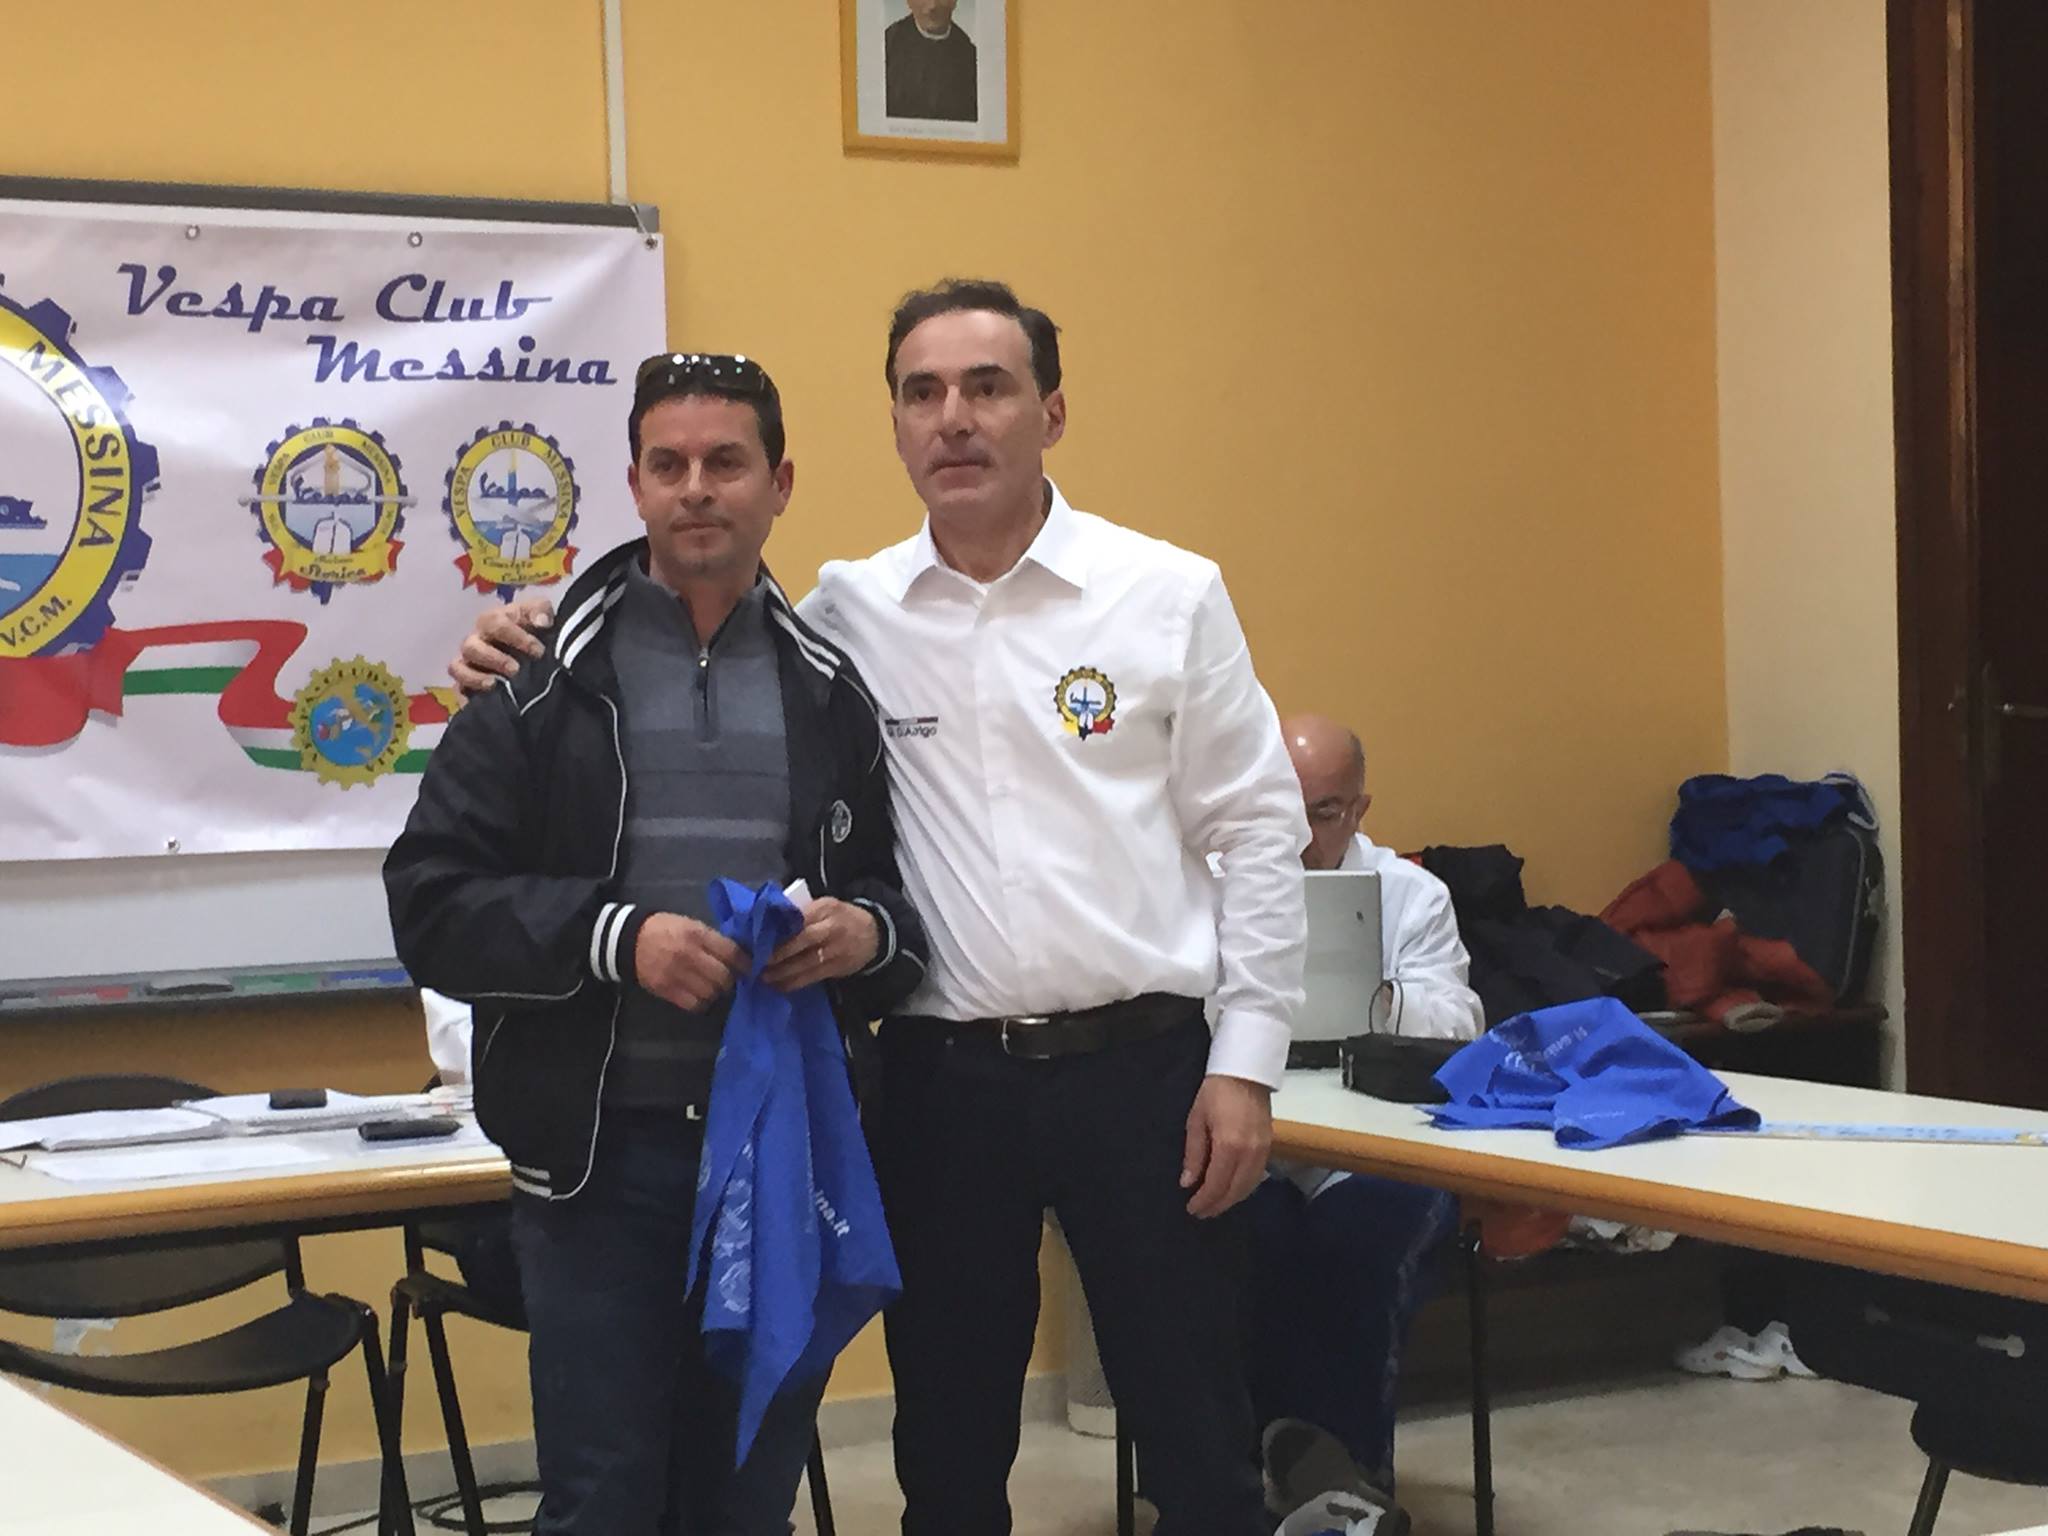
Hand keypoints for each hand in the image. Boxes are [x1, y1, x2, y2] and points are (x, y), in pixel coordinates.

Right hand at [450, 596, 554, 694]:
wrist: (534, 650)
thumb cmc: (532, 628)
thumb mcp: (540, 613)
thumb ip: (541, 611)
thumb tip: (542, 622)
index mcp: (491, 621)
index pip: (495, 624)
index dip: (516, 637)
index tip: (539, 651)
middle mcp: (476, 641)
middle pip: (471, 647)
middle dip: (494, 659)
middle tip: (516, 669)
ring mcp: (468, 663)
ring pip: (458, 667)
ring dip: (475, 677)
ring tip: (494, 684)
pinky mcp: (466, 684)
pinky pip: (458, 688)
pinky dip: (469, 692)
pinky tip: (486, 697)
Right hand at [632, 913, 748, 1010]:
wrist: (629, 939)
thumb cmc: (664, 929)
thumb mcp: (690, 924)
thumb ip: (712, 939)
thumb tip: (737, 954)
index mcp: (697, 934)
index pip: (731, 952)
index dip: (745, 963)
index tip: (750, 969)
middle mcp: (689, 954)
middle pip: (723, 976)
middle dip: (730, 980)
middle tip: (729, 979)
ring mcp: (677, 974)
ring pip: (710, 993)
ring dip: (715, 992)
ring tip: (713, 987)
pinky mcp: (666, 989)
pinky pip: (693, 1004)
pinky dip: (700, 1002)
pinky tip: (699, 996)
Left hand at [759, 898, 881, 991]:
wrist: (874, 933)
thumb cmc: (840, 917)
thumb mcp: (824, 906)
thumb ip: (801, 912)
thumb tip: (769, 922)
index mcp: (825, 908)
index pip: (798, 918)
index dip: (779, 931)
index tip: (758, 940)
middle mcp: (832, 928)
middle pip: (802, 941)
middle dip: (779, 954)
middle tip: (758, 963)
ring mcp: (836, 949)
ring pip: (806, 963)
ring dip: (783, 972)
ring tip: (764, 978)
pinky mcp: (838, 967)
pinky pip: (813, 977)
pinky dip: (794, 983)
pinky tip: (780, 985)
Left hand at [1181, 1074, 1272, 1218]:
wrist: (1245, 1070)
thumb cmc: (1215, 1092)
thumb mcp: (1196, 1120)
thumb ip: (1194, 1154)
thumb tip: (1188, 1183)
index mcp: (1229, 1146)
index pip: (1217, 1185)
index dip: (1204, 1201)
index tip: (1192, 1209)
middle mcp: (1250, 1153)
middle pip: (1235, 1191)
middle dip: (1217, 1205)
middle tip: (1202, 1213)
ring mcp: (1263, 1150)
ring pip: (1249, 1186)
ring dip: (1232, 1199)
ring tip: (1215, 1205)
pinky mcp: (1270, 1146)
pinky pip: (1257, 1175)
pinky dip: (1244, 1187)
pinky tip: (1233, 1189)